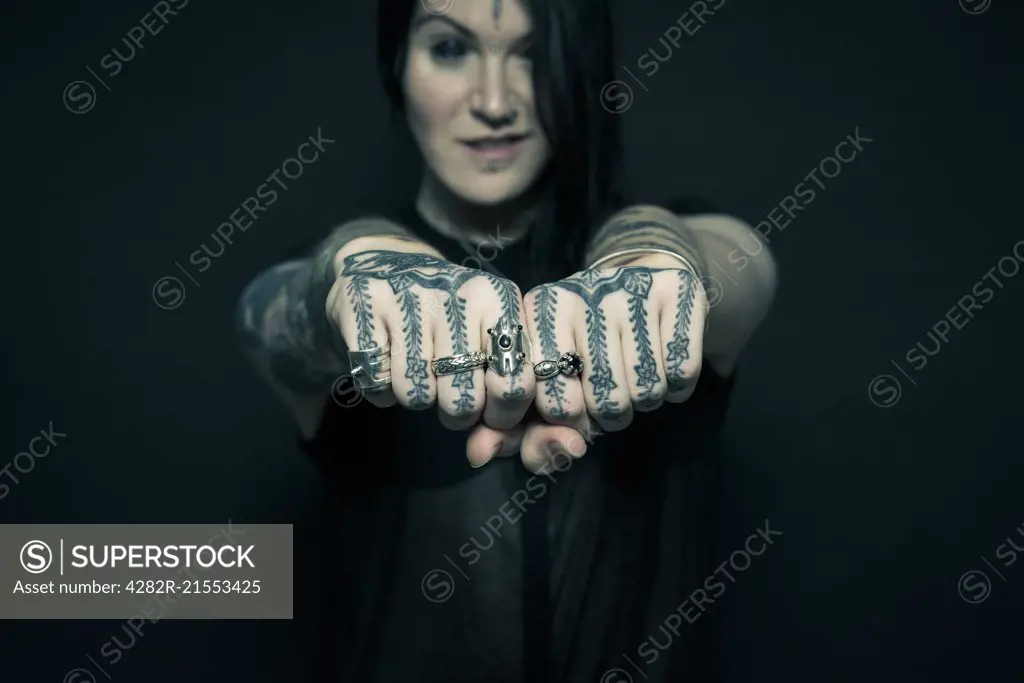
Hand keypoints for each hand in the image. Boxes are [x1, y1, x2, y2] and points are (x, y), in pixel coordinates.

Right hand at [330, 238, 534, 432]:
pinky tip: (387, 364)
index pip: (514, 383)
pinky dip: (380, 390)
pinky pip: (376, 382)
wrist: (384, 265)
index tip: (491, 413)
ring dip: (416, 397)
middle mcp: (458, 292)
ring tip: (418, 371)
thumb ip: (501, 393)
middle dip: (456, 412)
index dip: (502, 415)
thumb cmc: (449, 318)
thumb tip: (485, 450)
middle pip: (462, 401)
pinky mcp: (363, 304)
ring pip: (416, 396)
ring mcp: (408, 295)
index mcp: (500, 299)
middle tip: (450, 392)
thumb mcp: (486, 337)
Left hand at [466, 260, 707, 470]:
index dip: (563, 420)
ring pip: (644, 391)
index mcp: (533, 313)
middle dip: (607, 417)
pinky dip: (677, 386)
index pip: (548, 402)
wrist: (641, 284)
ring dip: (643, 403)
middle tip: (605, 393)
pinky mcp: (677, 290)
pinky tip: (663, 364)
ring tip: (632, 378)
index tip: (567, 405)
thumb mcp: (543, 389)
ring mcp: (629, 289)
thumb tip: (479, 454)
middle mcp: (577, 293)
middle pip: (602, 403)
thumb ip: (509, 432)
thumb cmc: (582, 350)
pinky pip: (682, 371)